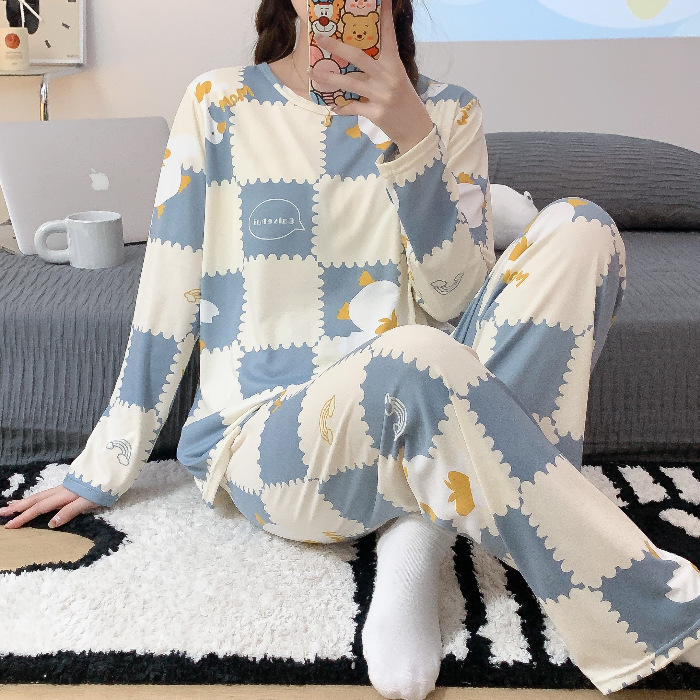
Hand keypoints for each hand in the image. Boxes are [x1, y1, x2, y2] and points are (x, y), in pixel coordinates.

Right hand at [0, 486, 98, 529]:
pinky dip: (35, 498)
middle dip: (18, 507)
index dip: (24, 517)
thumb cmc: (102, 488)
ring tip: (11, 505)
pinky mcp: (69, 487)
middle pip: (35, 500)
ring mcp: (64, 488)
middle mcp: (60, 491)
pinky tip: (35, 499)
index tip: (9, 526)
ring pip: (39, 495)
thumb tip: (51, 524)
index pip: (39, 508)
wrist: (112, 470)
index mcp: (63, 496)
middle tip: (1, 513)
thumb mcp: (87, 502)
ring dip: (24, 502)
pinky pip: (46, 493)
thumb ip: (70, 512)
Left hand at [309, 0, 433, 154]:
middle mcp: (388, 77)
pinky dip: (342, 108)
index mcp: (395, 64)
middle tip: (320, 39)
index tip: (380, 0)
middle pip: (358, 57)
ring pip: (350, 83)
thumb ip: (381, 67)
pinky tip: (332, 107)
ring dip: (329, 78)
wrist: (415, 129)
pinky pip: (353, 107)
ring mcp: (381, 95)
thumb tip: (358, 56)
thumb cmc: (404, 101)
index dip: (384, 16)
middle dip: (337, 47)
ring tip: (313, 73)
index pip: (388, 35)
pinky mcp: (376, 112)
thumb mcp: (398, 79)